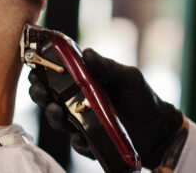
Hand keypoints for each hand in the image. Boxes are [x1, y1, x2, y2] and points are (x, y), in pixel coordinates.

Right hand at [29, 48, 183, 168]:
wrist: (161, 129)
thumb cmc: (144, 98)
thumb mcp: (129, 77)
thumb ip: (107, 66)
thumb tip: (87, 52)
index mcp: (84, 84)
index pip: (57, 77)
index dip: (42, 73)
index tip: (35, 70)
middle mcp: (79, 103)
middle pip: (50, 99)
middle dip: (40, 94)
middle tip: (39, 90)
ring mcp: (84, 123)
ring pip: (59, 121)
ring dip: (52, 116)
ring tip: (55, 111)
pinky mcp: (91, 143)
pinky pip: (78, 143)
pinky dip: (77, 140)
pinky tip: (80, 136)